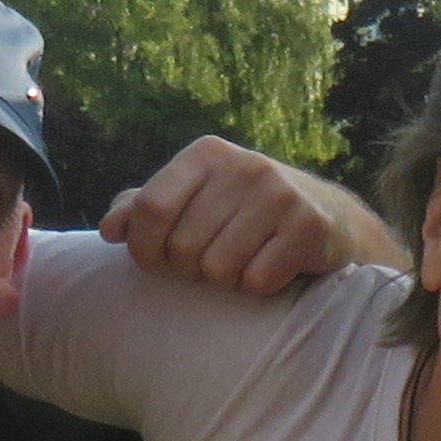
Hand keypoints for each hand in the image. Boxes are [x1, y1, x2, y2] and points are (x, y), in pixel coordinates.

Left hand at [103, 139, 393, 292]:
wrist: (330, 220)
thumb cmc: (244, 214)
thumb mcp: (195, 199)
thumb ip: (145, 209)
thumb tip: (111, 230)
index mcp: (206, 154)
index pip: (150, 208)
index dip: (144, 247)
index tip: (157, 261)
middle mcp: (244, 166)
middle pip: (183, 245)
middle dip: (188, 269)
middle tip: (211, 262)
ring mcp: (279, 193)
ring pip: (218, 267)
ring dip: (226, 280)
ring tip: (243, 261)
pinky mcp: (308, 225)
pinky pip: (257, 280)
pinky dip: (259, 286)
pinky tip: (272, 266)